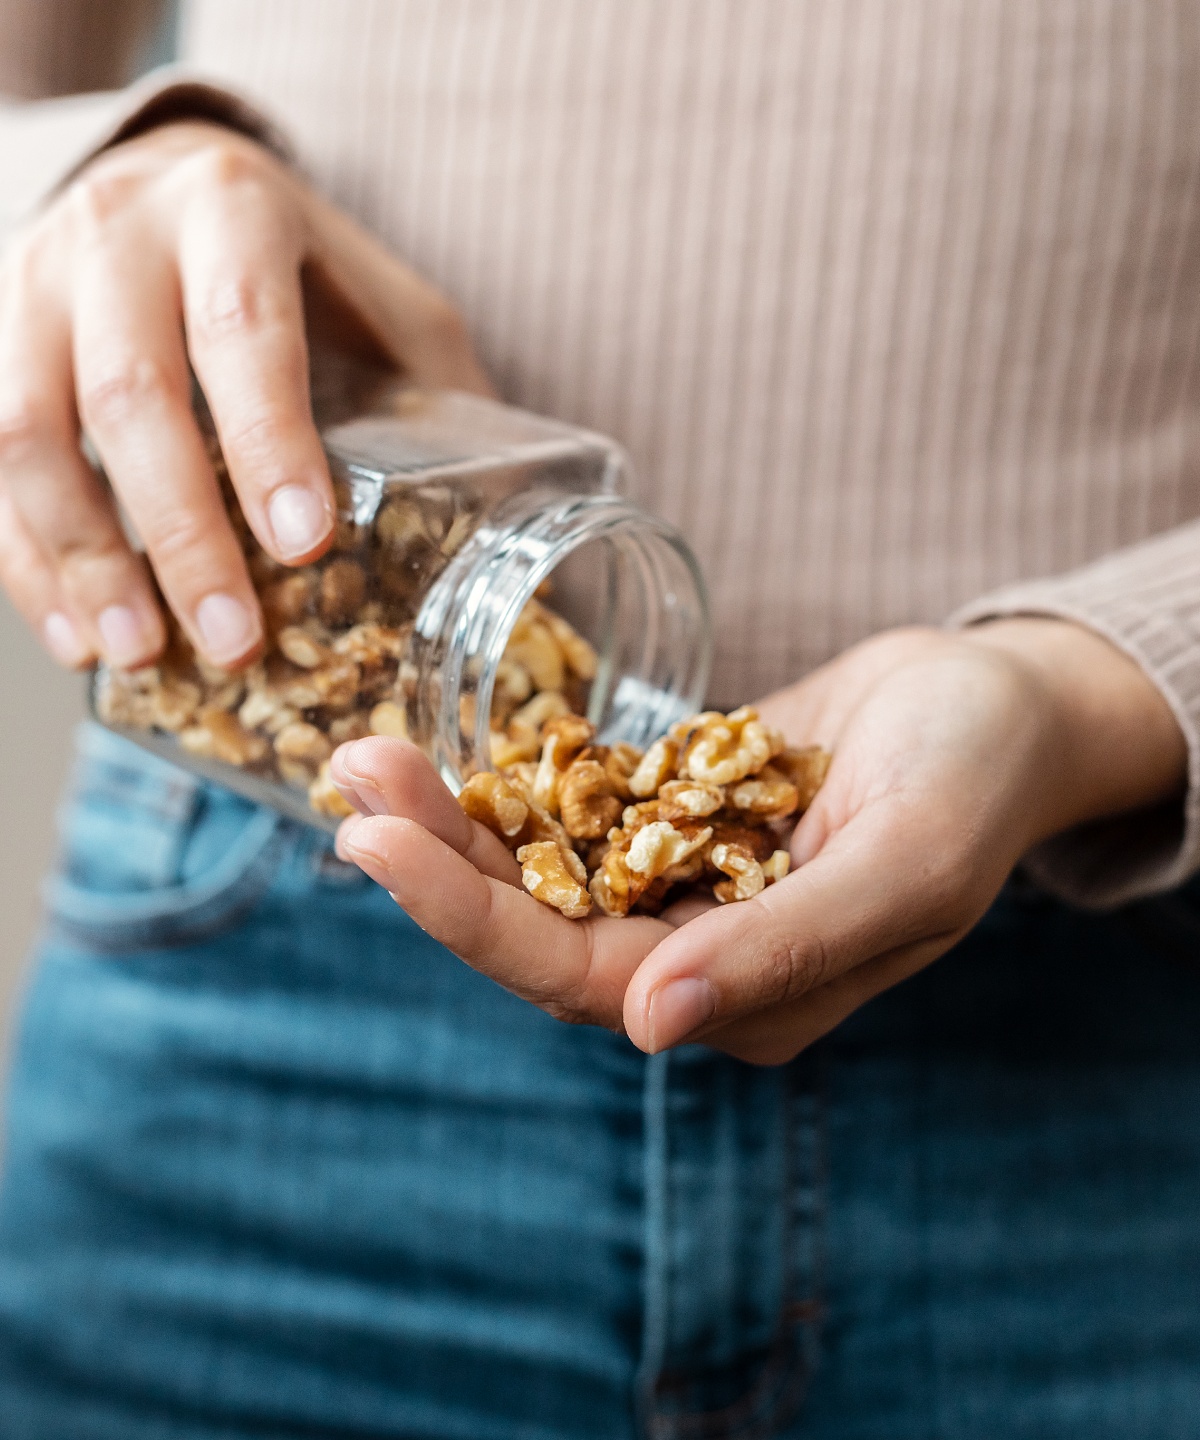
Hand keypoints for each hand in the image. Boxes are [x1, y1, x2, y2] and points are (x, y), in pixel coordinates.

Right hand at [0, 121, 491, 670]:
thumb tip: (513, 524)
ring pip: (24, 430)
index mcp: (232, 208)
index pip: (245, 329)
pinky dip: (22, 559)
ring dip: (81, 559)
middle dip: (180, 533)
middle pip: (129, 392)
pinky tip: (75, 635)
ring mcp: (29, 281)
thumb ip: (428, 386)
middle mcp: (115, 232)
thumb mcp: (382, 299)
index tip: (300, 547)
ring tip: (136, 655)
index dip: (269, 442)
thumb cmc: (297, 268)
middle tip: (232, 640)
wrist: (158, 183)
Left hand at [329, 619, 1186, 1063]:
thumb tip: (649, 1024)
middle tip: (354, 780)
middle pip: (534, 926)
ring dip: (454, 818)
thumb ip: (788, 947)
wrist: (995, 701)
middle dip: (437, 860)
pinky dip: (508, 784)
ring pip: (539, 869)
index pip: (580, 979)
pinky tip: (445, 747)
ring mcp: (676, 886)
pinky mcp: (669, 820)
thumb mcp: (904, 862)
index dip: (470, 918)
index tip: (376, 843)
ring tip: (371, 752)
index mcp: (748, 997)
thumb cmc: (975, 778)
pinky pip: (571, 813)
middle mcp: (696, 956)